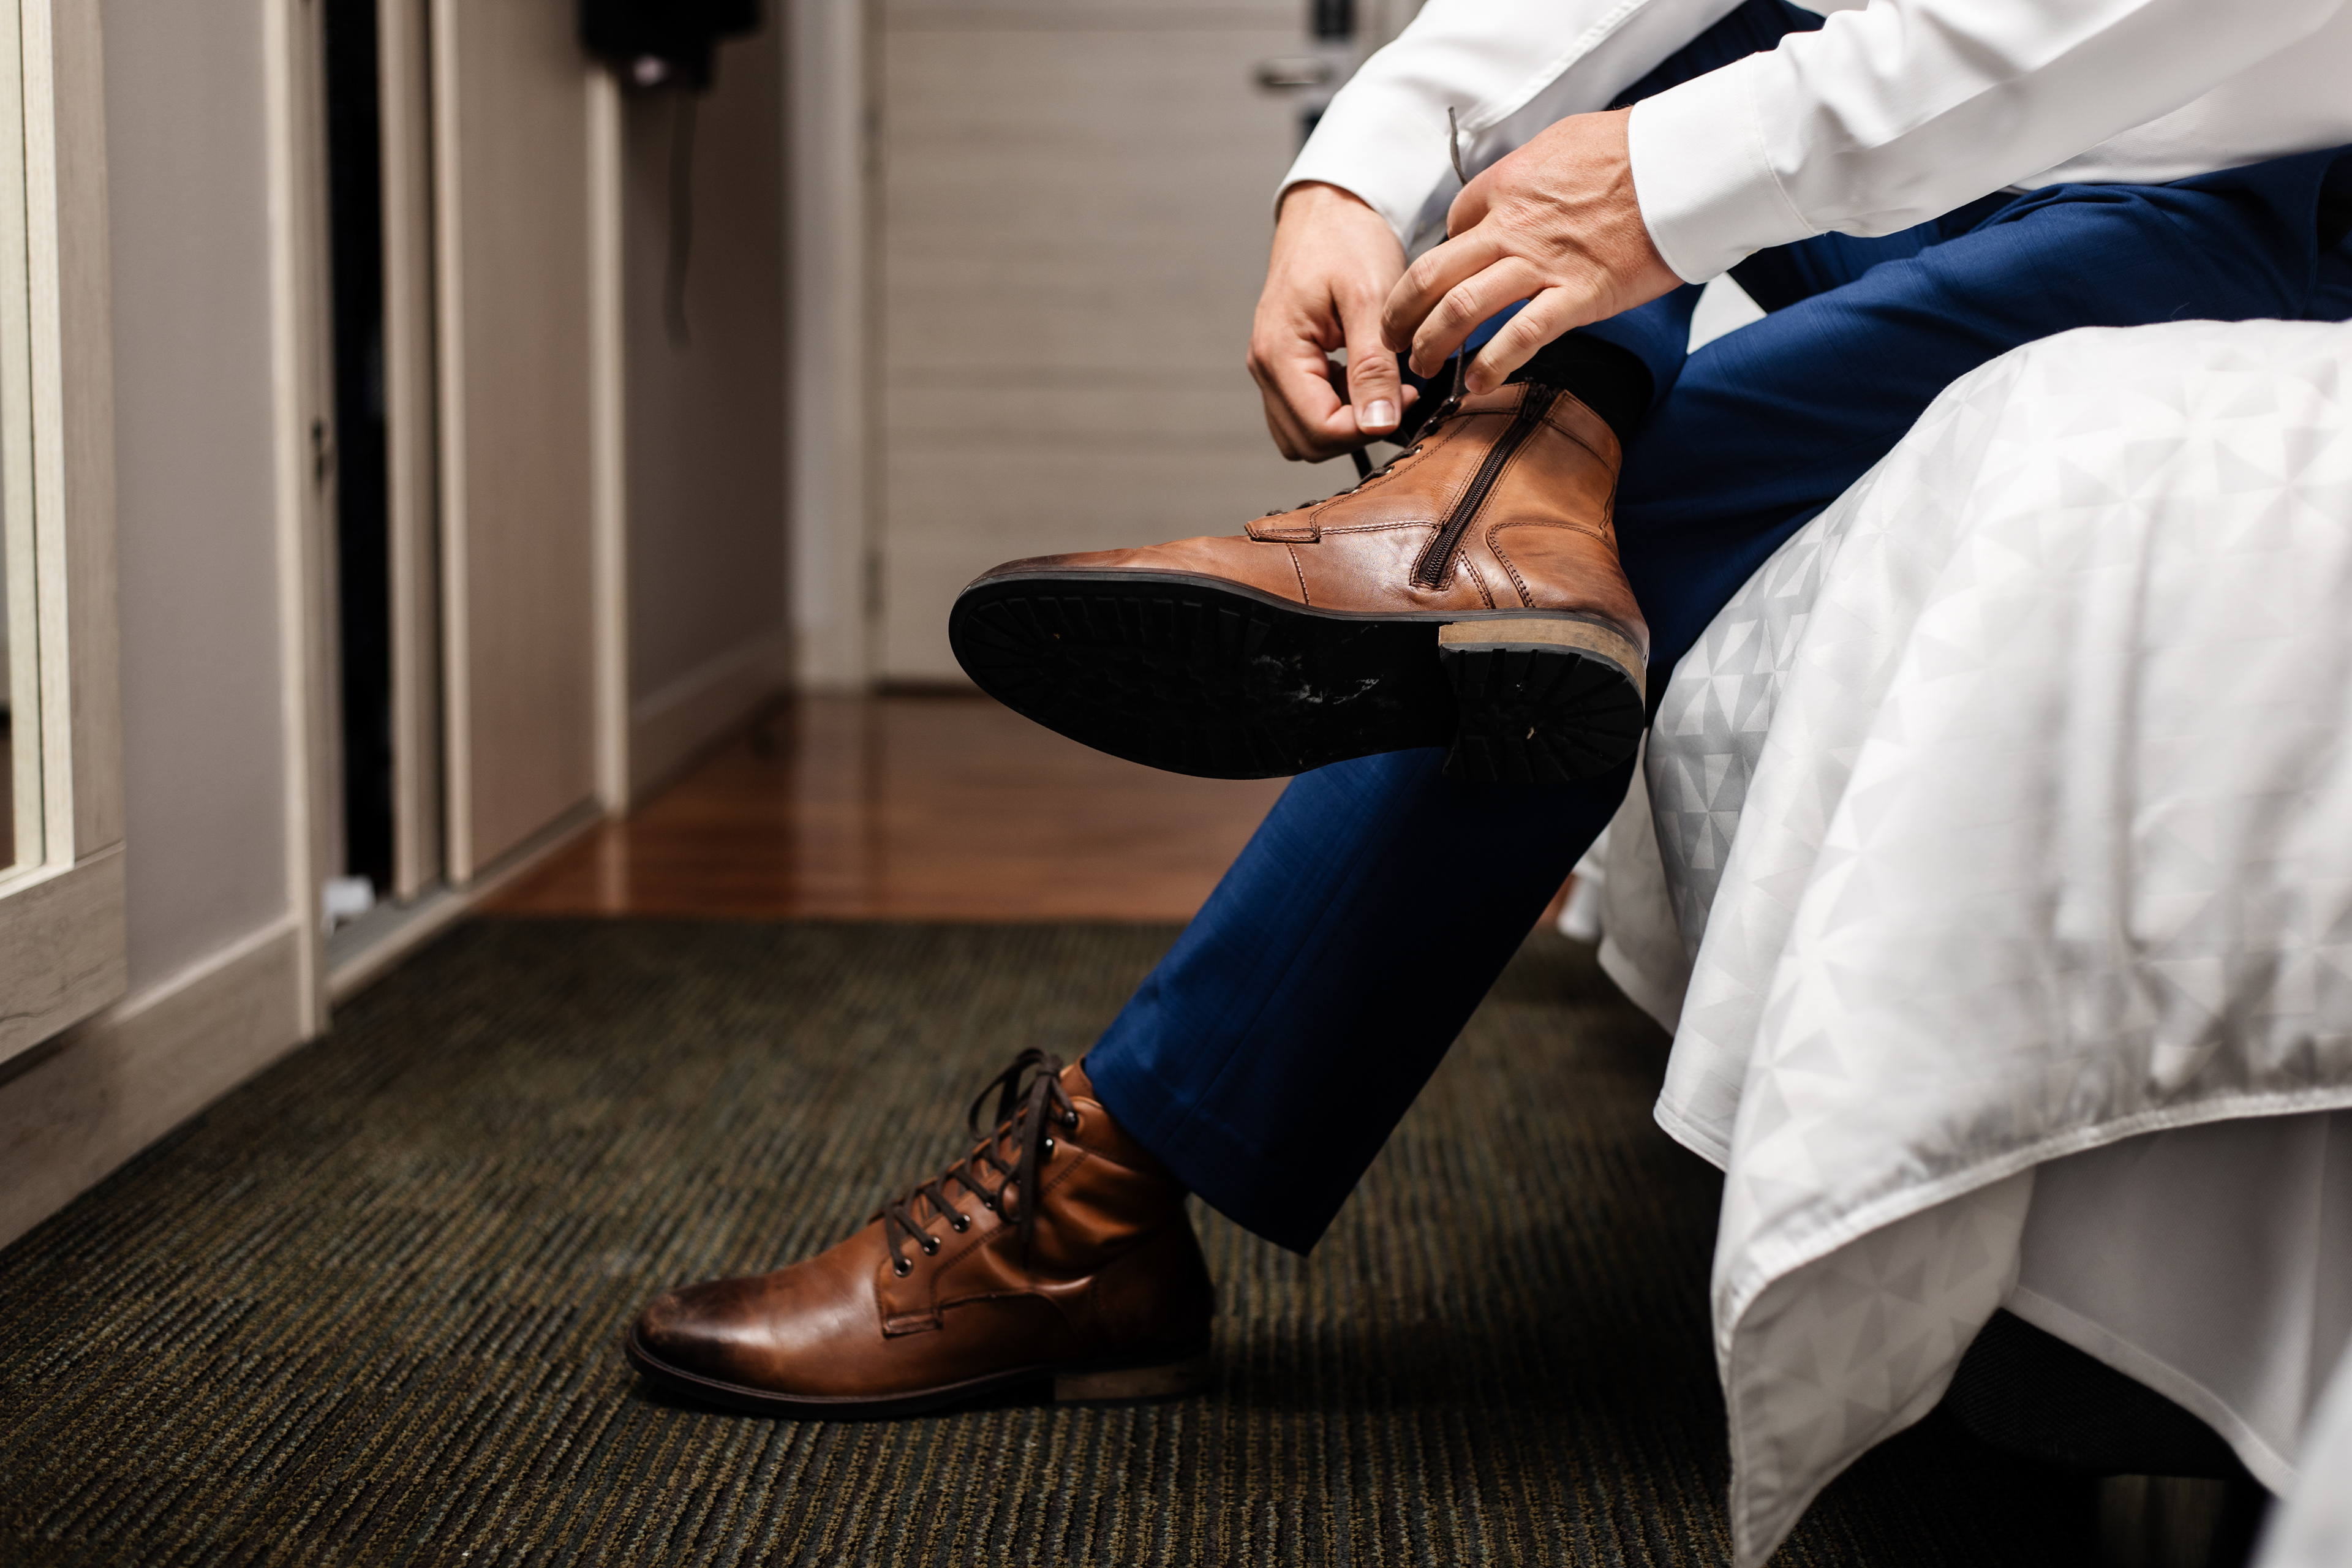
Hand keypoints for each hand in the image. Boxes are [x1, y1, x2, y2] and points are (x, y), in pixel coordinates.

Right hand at [1247, 182, 1417, 461]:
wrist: (1330, 207)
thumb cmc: (1347, 238)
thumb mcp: (1370, 298)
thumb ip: (1373, 366)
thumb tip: (1379, 424)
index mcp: (1278, 352)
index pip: (1318, 428)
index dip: (1366, 428)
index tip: (1406, 399)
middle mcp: (1266, 366)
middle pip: (1306, 441)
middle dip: (1356, 431)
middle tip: (1399, 396)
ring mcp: (1272, 367)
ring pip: (1304, 433)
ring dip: (1347, 424)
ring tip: (1384, 386)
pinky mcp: (1286, 364)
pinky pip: (1307, 410)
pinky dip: (1339, 408)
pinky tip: (1367, 377)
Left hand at [1381, 109, 1681, 394]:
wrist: (1682, 161)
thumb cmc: (1633, 150)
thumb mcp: (1562, 143)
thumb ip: (1529, 173)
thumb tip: (1515, 192)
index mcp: (1504, 187)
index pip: (1451, 229)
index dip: (1440, 261)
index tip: (1440, 285)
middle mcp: (1511, 227)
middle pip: (1432, 274)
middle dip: (1402, 313)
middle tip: (1393, 338)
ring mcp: (1541, 263)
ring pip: (1461, 307)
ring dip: (1432, 344)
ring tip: (1423, 367)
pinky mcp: (1578, 295)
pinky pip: (1521, 336)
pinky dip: (1492, 365)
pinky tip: (1478, 385)